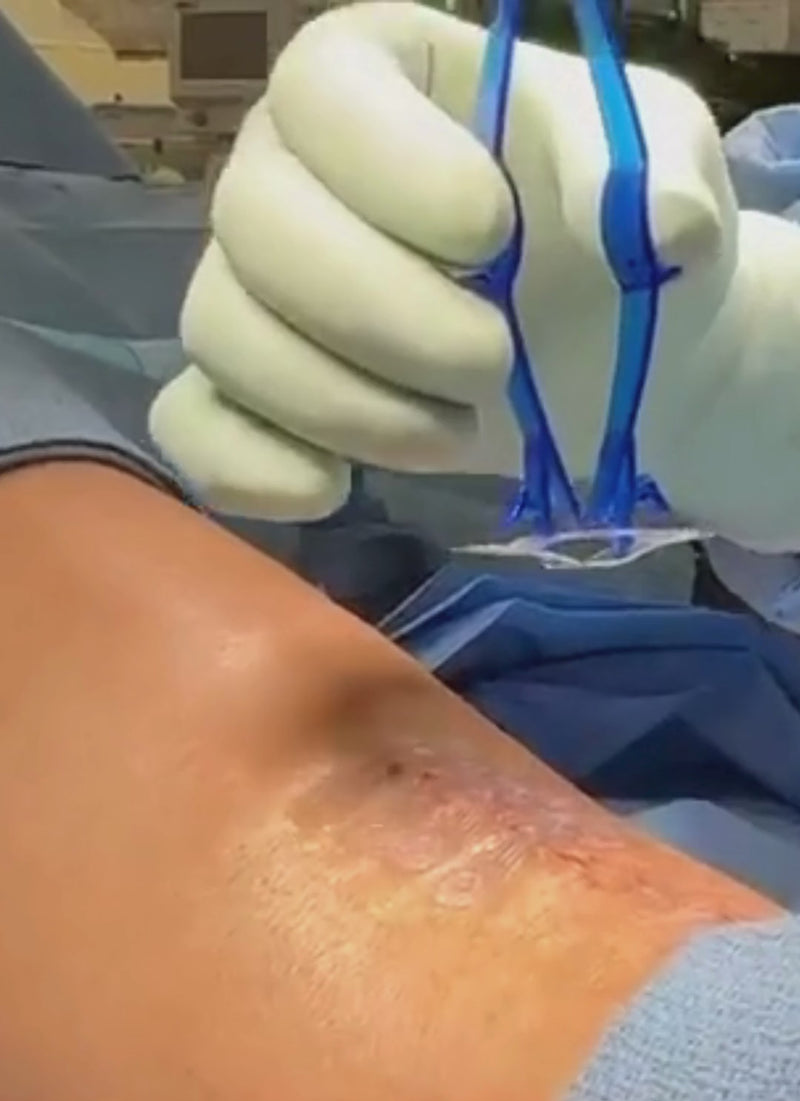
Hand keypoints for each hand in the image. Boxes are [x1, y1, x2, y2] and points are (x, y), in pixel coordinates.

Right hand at [150, 2, 799, 548]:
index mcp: (374, 79)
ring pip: (223, 335)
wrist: (596, 347)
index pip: (318, 91)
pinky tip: (335, 490)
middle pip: (253, 226)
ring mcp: (251, 288)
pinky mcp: (245, 394)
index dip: (390, 165)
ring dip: (343, 404)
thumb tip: (660, 225)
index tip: (490, 231)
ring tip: (458, 431)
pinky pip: (192, 426)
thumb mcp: (662, 172)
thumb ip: (662, 174)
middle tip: (491, 363)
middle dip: (378, 315)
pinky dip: (250, 470)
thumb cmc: (612, 235)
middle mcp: (285, 173)